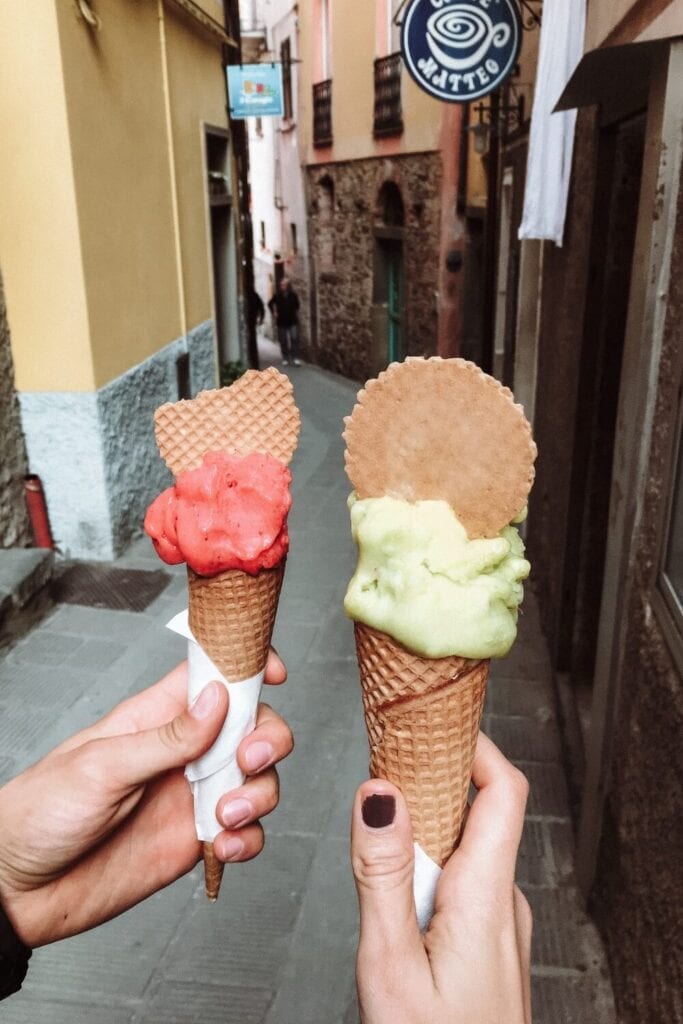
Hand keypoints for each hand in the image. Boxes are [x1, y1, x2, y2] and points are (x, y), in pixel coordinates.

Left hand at [0, 652, 292, 947]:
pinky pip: (245, 832)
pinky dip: (250, 837)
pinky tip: (226, 845)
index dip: (250, 665)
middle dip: (268, 739)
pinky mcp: (194, 839)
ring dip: (259, 794)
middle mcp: (182, 751)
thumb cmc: (42, 812)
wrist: (17, 889)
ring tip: (224, 816)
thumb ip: (166, 738)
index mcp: (157, 717)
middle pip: (253, 726)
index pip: (213, 673)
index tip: (276, 673)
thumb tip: (219, 700)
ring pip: (258, 779)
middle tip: (249, 760)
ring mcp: (191, 795)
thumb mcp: (102, 767)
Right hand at [351, 733, 531, 1023]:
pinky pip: (466, 879)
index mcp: (487, 896)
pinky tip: (396, 884)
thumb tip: (379, 794)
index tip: (431, 719)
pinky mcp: (491, 944)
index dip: (471, 742)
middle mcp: (505, 902)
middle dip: (432, 779)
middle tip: (382, 769)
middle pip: (480, 809)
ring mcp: (502, 924)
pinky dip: (431, 862)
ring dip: (426, 825)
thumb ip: (382, 874)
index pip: (502, 788)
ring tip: (378, 829)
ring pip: (468, 847)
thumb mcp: (390, 964)